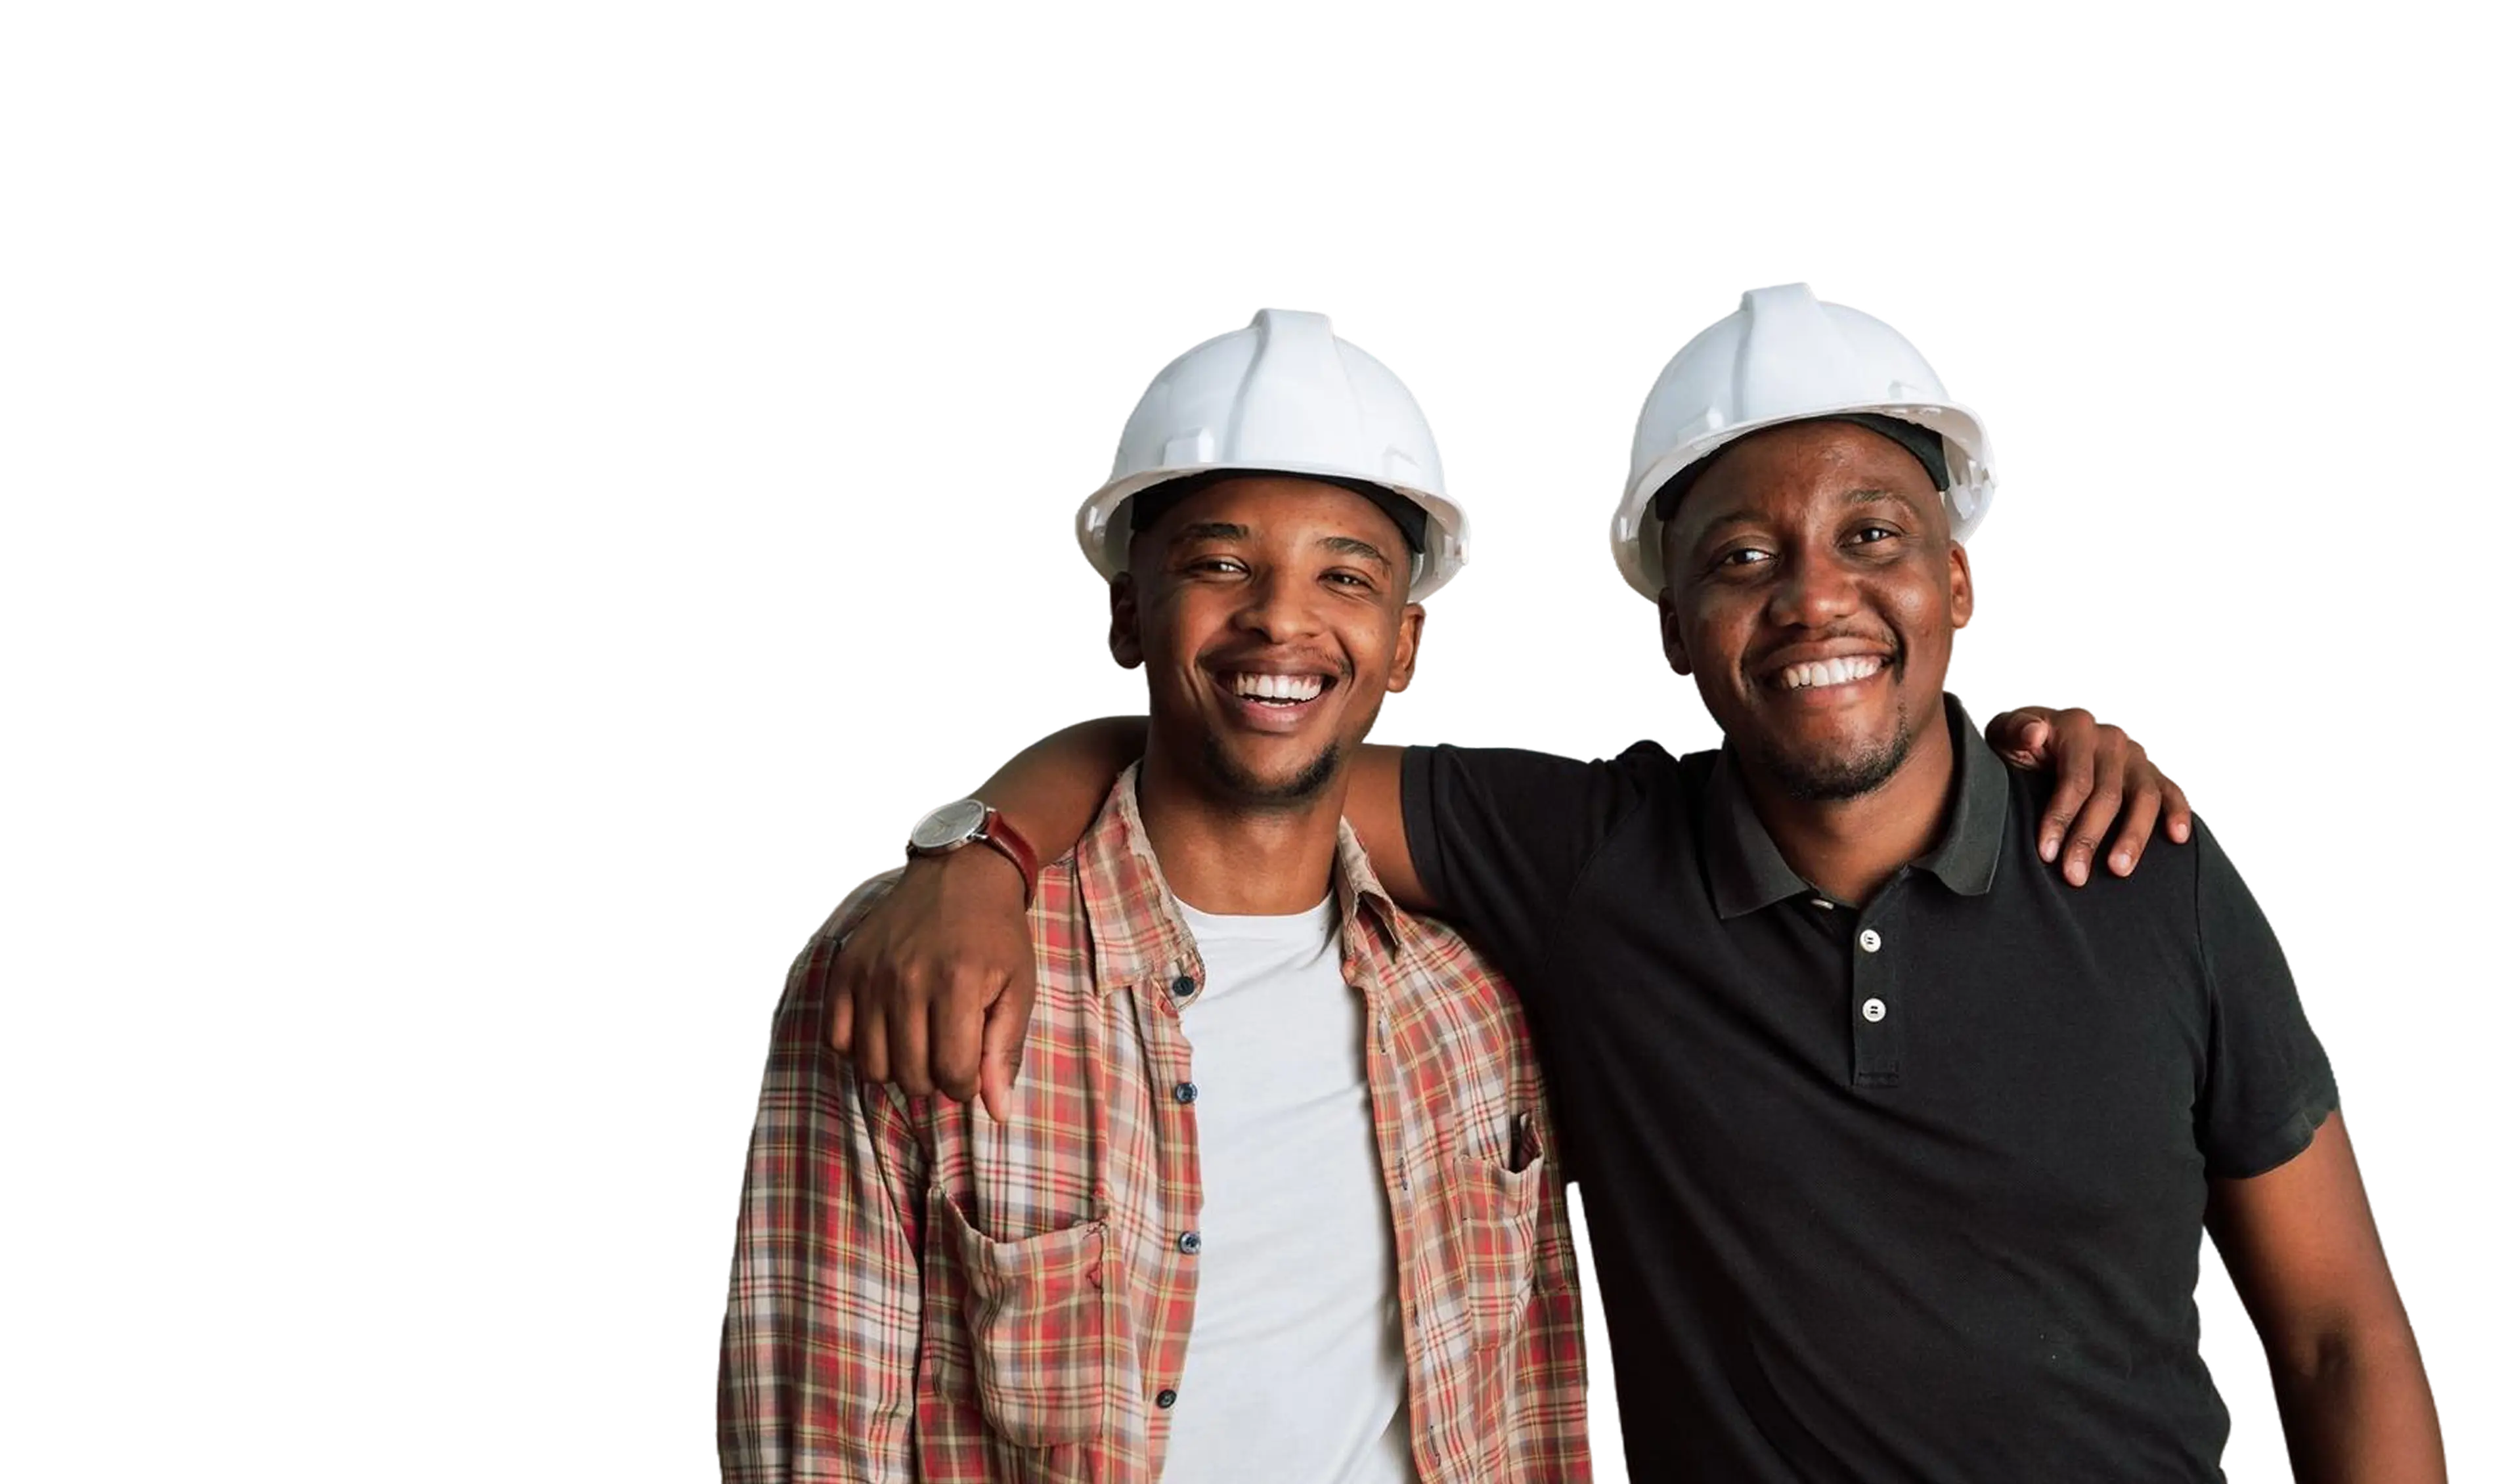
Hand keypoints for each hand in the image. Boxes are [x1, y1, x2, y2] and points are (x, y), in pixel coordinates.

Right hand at [820, 847, 1036, 1119]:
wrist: (960, 875)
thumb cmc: (997, 936)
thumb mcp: (1018, 988)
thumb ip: (1005, 1050)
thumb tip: (997, 1113)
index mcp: (956, 984)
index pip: (952, 1075)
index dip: (967, 1086)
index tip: (973, 1070)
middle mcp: (906, 980)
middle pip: (911, 1077)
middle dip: (934, 1080)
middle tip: (946, 1054)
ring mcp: (870, 974)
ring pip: (872, 1066)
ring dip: (898, 1069)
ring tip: (918, 1044)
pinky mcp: (845, 969)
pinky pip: (837, 1039)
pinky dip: (859, 1048)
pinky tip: (885, 1031)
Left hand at [1985, 704, 2194, 886]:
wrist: (2037, 734)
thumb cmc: (2017, 741)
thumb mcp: (2004, 731)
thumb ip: (2014, 728)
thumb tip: (2035, 733)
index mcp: (2076, 727)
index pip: (2074, 780)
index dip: (2061, 818)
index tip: (2046, 852)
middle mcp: (2111, 738)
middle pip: (2107, 795)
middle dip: (2089, 839)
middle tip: (2074, 875)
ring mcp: (2135, 755)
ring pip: (2144, 798)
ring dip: (2133, 837)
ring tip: (2119, 870)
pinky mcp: (2153, 771)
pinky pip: (2172, 790)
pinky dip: (2179, 812)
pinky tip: (2178, 837)